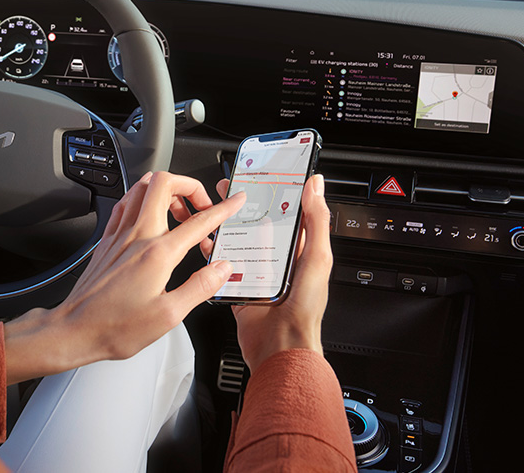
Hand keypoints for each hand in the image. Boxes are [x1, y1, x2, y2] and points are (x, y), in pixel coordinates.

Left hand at [3, 171, 244, 383]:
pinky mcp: (106, 241)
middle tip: (202, 206)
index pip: (199, 221)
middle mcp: (137, 236)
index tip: (235, 201)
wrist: (74, 329)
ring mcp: (119, 235)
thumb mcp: (168, 316)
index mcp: (157, 253)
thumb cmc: (115, 327)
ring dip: (165, 190)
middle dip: (190, 186)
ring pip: (141, 187)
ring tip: (179, 211)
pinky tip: (148, 216)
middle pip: (164, 183)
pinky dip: (142, 200)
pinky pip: (125, 204)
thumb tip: (222, 269)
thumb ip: (200, 287)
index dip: (223, 208)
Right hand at [204, 174, 333, 371]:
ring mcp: (257, 274)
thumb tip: (316, 187)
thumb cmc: (304, 310)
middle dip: (246, 206)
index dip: (277, 194)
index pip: (289, 214)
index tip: (264, 176)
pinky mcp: (239, 288)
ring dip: (227, 227)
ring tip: (215, 209)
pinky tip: (206, 243)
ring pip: (239, 243)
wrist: (281, 348)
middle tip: (232, 188)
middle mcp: (278, 261)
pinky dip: (215, 255)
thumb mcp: (316, 259)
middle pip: (259, 225)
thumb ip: (317, 222)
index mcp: (300, 251)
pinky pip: (224, 268)